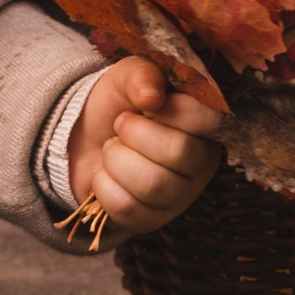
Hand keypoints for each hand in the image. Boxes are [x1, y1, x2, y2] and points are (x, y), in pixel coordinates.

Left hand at [68, 57, 224, 237]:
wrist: (84, 138)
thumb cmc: (119, 104)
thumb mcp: (128, 75)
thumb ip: (143, 74)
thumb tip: (151, 97)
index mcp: (208, 123)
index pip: (210, 120)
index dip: (170, 110)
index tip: (145, 104)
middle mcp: (203, 162)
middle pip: (178, 152)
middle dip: (134, 132)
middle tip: (121, 124)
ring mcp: (181, 196)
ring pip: (151, 184)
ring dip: (116, 158)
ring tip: (112, 148)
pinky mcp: (153, 220)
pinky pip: (127, 208)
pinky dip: (103, 185)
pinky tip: (106, 174)